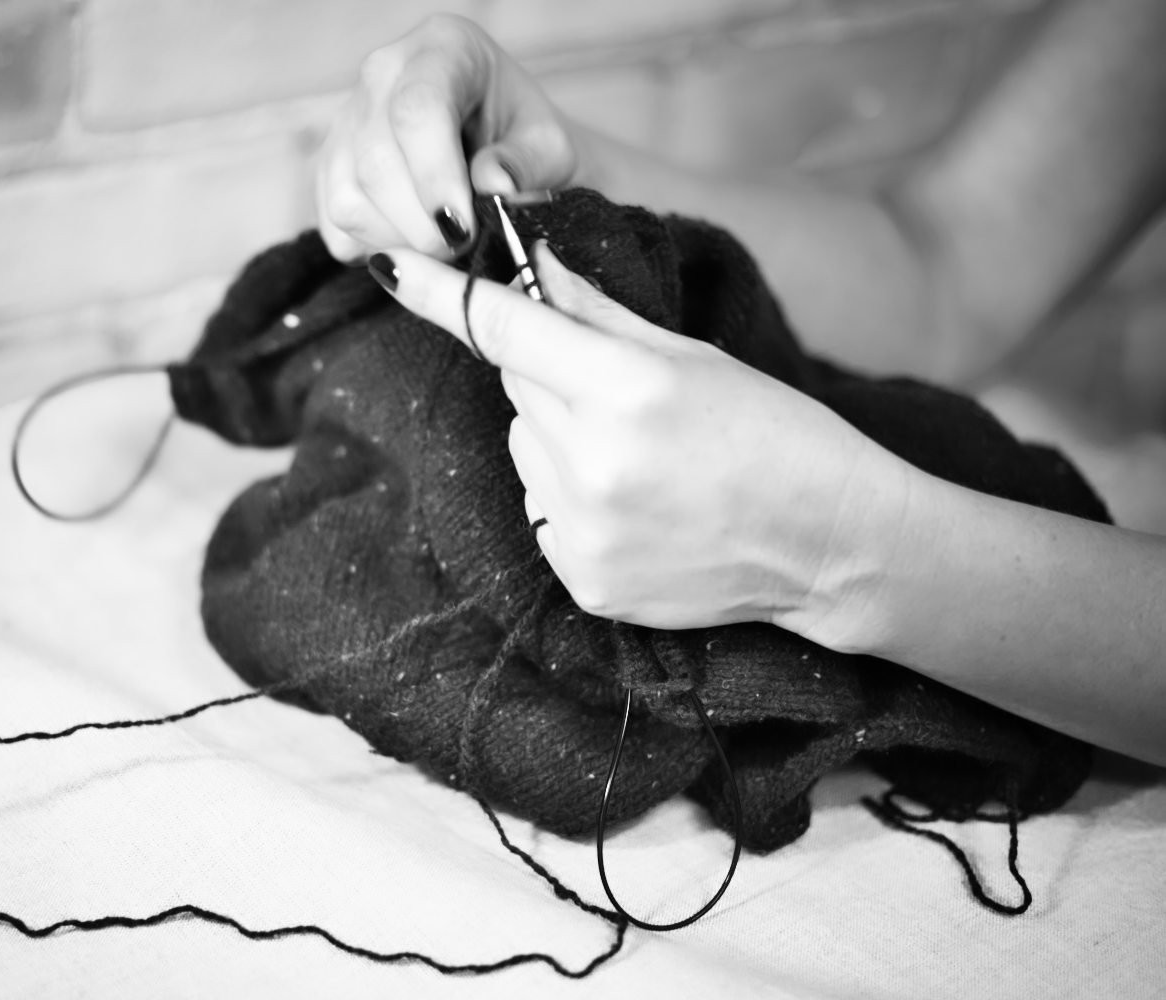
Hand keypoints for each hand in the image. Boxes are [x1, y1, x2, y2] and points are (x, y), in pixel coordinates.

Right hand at [317, 15, 578, 261]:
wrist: (504, 146)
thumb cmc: (527, 141)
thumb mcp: (549, 148)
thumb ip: (526, 164)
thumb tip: (492, 186)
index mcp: (443, 49)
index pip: (417, 109)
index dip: (434, 177)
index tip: (462, 229)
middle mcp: (383, 74)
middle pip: (377, 162)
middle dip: (421, 225)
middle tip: (463, 247)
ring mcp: (347, 120)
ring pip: (348, 200)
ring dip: (399, 242)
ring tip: (444, 245)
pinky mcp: (329, 166)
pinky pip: (335, 224)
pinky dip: (375, 248)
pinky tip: (414, 240)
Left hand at [368, 244, 913, 638]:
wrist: (831, 544)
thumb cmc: (775, 433)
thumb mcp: (691, 356)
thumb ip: (596, 312)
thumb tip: (528, 263)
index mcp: (626, 388)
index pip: (505, 328)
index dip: (440, 293)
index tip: (384, 264)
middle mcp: (593, 462)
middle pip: (516, 390)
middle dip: (551, 379)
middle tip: (623, 395)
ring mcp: (584, 530)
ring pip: (523, 450)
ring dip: (558, 441)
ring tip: (642, 460)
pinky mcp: (583, 581)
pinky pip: (540, 509)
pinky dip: (570, 498)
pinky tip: (637, 505)